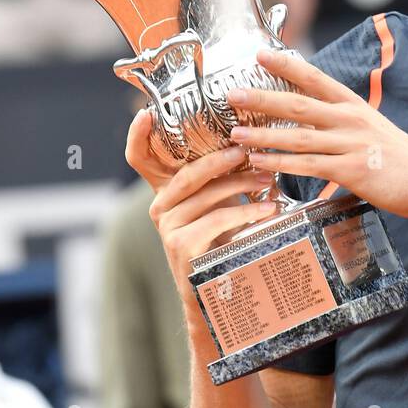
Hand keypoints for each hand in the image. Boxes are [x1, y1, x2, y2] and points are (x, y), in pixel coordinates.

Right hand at [125, 109, 281, 296]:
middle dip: (222, 158)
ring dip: (243, 183)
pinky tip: (269, 209)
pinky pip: (218, 220)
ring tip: (269, 177)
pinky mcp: (182, 246)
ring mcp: (168, 228)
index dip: (137, 136)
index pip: (140, 159)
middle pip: (188, 172)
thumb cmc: (224, 241)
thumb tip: (250, 145)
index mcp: (166, 193)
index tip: (145, 113)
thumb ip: (222, 179)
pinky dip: (248, 211)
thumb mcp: (220, 204)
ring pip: (208, 195)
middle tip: (248, 149)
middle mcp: (160, 207)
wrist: (217, 293)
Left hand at [224, 48, 407, 233]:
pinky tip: (260, 163)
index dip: (287, 66)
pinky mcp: (350, 171)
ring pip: (298, 138)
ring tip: (236, 134)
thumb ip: (343, 121)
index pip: (315, 79)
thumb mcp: (373, 128)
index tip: (261, 54)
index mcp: (355, 106)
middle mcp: (351, 120)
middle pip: (298, 105)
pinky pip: (308, 166)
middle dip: (262, 99)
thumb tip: (313, 119)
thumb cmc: (401, 159)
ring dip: (264, 136)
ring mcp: (350, 145)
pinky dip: (281, 165)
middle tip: (232, 94)